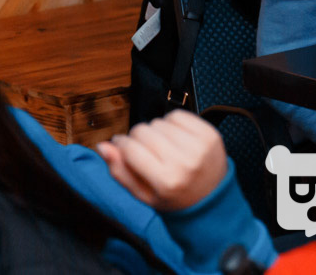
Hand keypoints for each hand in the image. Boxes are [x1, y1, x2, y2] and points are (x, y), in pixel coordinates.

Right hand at [96, 109, 227, 210]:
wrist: (213, 198)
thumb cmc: (174, 198)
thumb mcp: (143, 195)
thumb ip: (120, 172)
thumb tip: (103, 146)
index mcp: (166, 181)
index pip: (131, 148)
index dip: (121, 145)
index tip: (122, 147)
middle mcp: (184, 162)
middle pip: (144, 131)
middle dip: (137, 137)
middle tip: (144, 150)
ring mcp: (200, 146)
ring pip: (160, 121)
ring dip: (156, 131)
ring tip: (162, 147)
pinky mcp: (210, 133)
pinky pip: (179, 115)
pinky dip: (171, 122)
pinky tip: (174, 137)